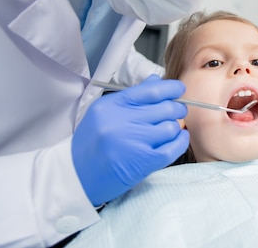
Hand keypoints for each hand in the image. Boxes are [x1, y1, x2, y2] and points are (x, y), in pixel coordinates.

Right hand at [72, 75, 188, 205]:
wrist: (76, 176)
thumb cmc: (91, 143)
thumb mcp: (104, 112)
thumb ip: (133, 96)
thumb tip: (157, 80)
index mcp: (113, 105)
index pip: (151, 90)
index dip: (171, 88)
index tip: (179, 89)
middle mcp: (122, 121)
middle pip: (166, 108)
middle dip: (177, 109)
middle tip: (177, 112)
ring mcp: (133, 142)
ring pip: (171, 127)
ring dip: (175, 128)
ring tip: (169, 130)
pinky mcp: (142, 162)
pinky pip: (173, 148)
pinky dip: (180, 142)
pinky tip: (178, 139)